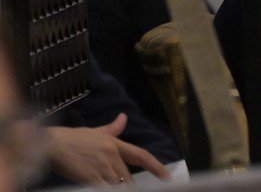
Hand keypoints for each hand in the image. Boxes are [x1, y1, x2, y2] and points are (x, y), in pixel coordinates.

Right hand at [47, 113, 169, 184]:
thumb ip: (112, 128)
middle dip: (129, 186)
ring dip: (117, 188)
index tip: (167, 177)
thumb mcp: (94, 132)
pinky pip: (105, 188)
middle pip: (128, 177)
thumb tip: (124, 117)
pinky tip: (106, 188)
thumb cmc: (71, 138)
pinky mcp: (91, 177)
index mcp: (115, 144)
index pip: (141, 155)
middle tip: (131, 188)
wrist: (52, 144)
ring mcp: (102, 167)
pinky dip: (108, 189)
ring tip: (115, 187)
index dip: (156, 166)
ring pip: (119, 185)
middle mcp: (112, 155)